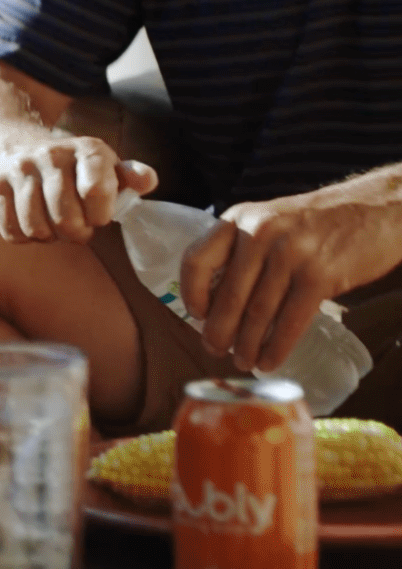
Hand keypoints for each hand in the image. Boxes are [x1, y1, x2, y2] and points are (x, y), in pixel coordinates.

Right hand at [0, 136, 157, 244]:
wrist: (15, 147)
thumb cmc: (73, 167)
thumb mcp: (105, 165)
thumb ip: (131, 176)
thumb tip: (146, 182)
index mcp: (86, 149)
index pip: (94, 190)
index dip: (100, 214)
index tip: (100, 216)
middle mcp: (50, 155)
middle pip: (65, 218)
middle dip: (76, 233)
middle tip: (78, 227)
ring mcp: (19, 170)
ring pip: (36, 228)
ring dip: (49, 236)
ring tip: (55, 225)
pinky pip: (12, 231)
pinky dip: (25, 237)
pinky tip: (33, 223)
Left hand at [181, 191, 400, 372]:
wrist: (378, 207)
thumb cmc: (320, 220)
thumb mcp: (271, 220)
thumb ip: (243, 248)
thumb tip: (217, 297)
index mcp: (239, 218)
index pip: (197, 261)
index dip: (191, 295)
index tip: (196, 316)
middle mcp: (259, 234)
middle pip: (227, 295)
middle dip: (218, 331)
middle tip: (215, 351)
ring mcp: (290, 254)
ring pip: (257, 313)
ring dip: (247, 345)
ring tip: (243, 361)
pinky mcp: (320, 276)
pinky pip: (290, 322)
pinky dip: (277, 347)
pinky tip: (270, 361)